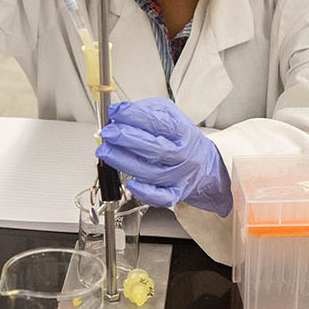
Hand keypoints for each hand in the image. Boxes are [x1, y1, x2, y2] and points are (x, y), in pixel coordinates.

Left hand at [96, 98, 232, 215]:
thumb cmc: (180, 138)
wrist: (202, 164)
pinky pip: (160, 197)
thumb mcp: (168, 115)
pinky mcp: (174, 193)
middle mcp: (182, 154)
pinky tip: (129, 183)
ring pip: (152, 173)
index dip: (133, 116)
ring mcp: (178, 176)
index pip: (158, 122)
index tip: (115, 112)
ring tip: (105, 152)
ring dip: (124, 162)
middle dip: (126, 139)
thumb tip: (119, 111)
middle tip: (107, 133)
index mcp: (182, 131)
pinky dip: (144, 192)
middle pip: (155, 149)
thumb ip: (144, 111)